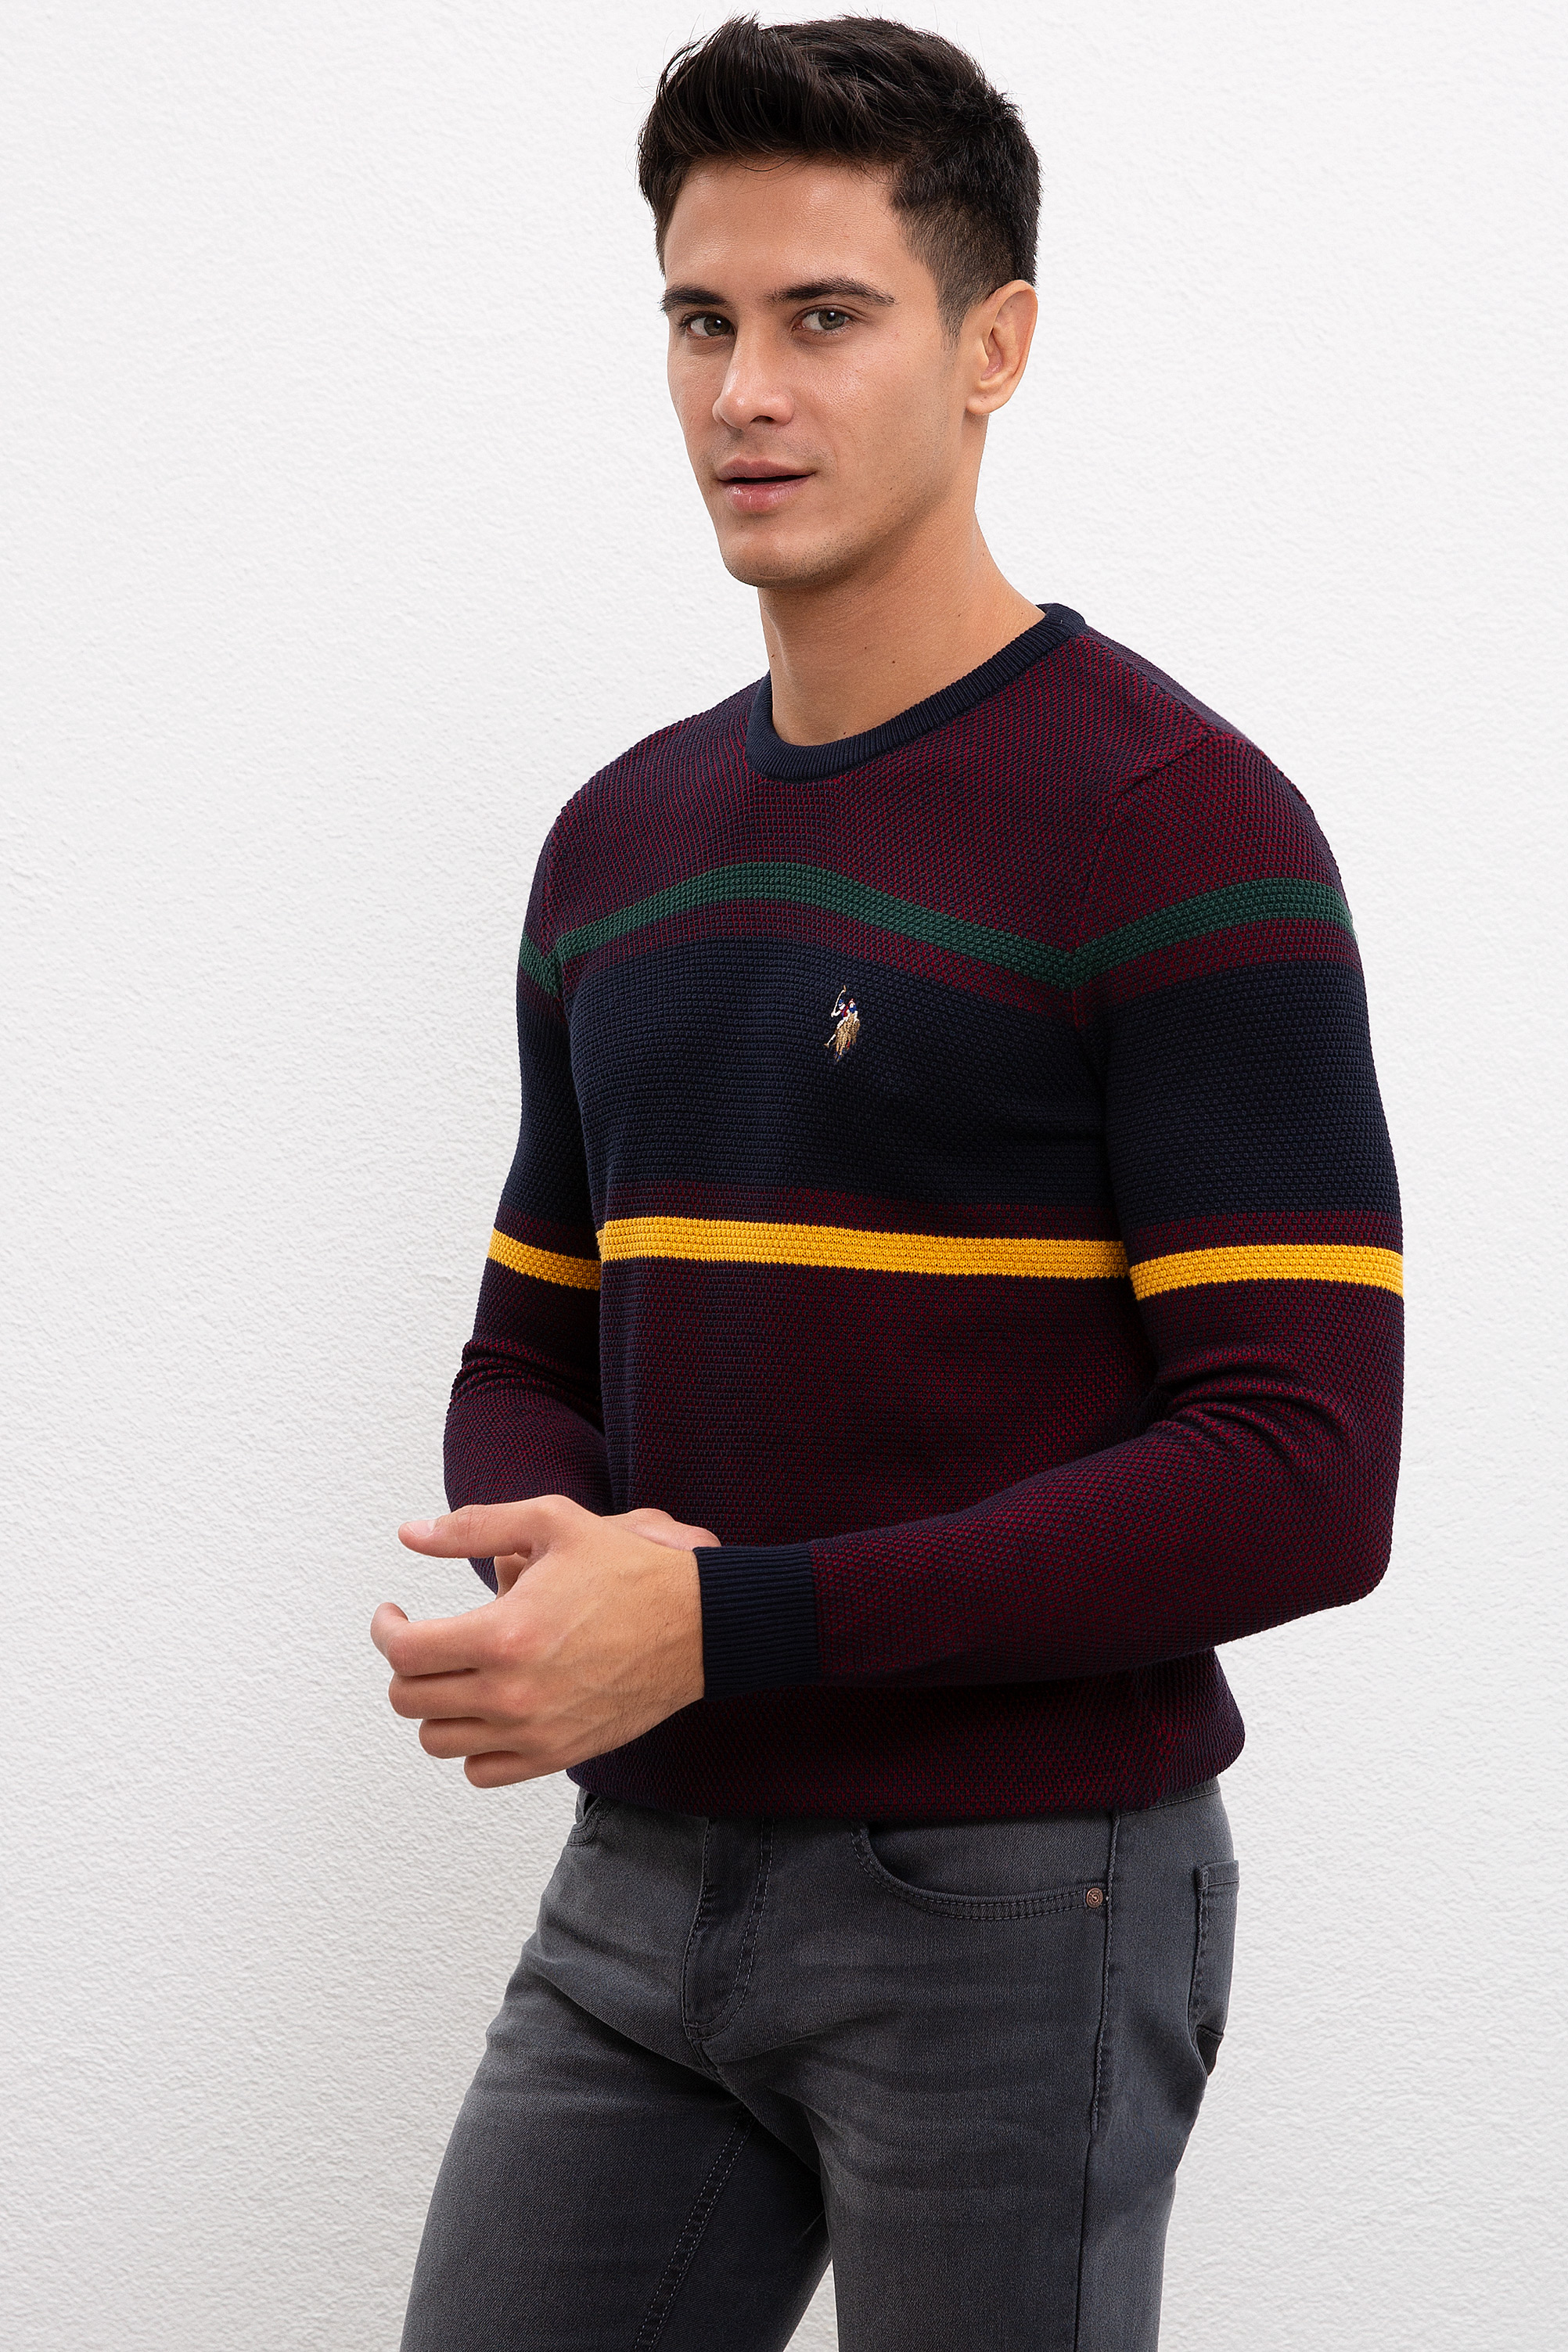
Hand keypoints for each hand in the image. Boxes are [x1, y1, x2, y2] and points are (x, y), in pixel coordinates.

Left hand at [370, 1496, 715, 1787]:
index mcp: (504, 1634)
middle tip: (421, 1638)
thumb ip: (473, 1527)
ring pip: (437, 1740)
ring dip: (434, 1705)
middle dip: (405, 1664)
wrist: (698, 1625)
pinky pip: (481, 1770)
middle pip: (410, 1699)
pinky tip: (487, 1705)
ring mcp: (534, 1732)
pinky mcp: (557, 1755)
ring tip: (454, 1671)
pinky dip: (472, 1742)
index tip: (394, 1614)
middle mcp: (513, 1694)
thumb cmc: (627, 1569)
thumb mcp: (551, 1523)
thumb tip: (410, 1534)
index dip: (386, 1630)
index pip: (404, 1653)